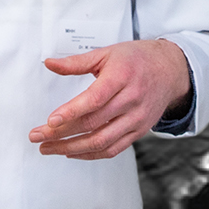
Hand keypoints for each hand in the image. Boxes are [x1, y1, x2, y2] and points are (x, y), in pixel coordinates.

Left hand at [29, 38, 190, 158]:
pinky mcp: (139, 131)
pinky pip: (113, 149)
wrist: (171, 70)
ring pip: (101, 141)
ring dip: (71, 148)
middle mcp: (131, 100)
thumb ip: (76, 62)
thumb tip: (50, 64)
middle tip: (37, 136)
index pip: (94, 99)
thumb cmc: (138, 59)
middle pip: (93, 123)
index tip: (51, 121)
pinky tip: (72, 152)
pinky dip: (90, 155)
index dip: (71, 112)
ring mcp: (136, 118)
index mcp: (121, 77)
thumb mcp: (107, 53)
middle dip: (61, 133)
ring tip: (49, 148)